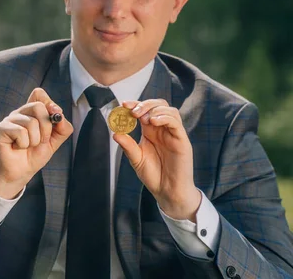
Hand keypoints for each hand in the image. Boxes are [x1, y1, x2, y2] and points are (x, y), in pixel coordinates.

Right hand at [0, 88, 72, 198]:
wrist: (21, 172)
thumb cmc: (35, 155)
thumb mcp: (54, 141)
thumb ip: (62, 128)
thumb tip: (59, 115)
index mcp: (32, 112)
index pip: (39, 93)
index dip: (50, 104)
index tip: (54, 118)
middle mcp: (20, 112)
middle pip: (38, 106)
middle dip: (46, 128)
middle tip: (40, 140)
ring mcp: (9, 119)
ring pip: (31, 122)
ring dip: (35, 140)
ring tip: (28, 146)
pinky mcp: (1, 128)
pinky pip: (21, 132)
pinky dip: (24, 144)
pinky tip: (18, 147)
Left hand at [114, 99, 200, 220]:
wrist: (167, 191)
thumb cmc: (153, 175)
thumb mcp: (136, 159)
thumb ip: (127, 146)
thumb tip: (115, 133)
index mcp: (150, 131)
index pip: (145, 110)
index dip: (135, 104)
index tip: (123, 104)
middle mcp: (162, 129)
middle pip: (158, 105)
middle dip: (145, 104)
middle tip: (133, 111)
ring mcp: (173, 134)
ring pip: (169, 110)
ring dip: (155, 109)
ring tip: (143, 119)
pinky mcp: (182, 140)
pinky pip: (176, 122)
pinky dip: (165, 117)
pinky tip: (153, 121)